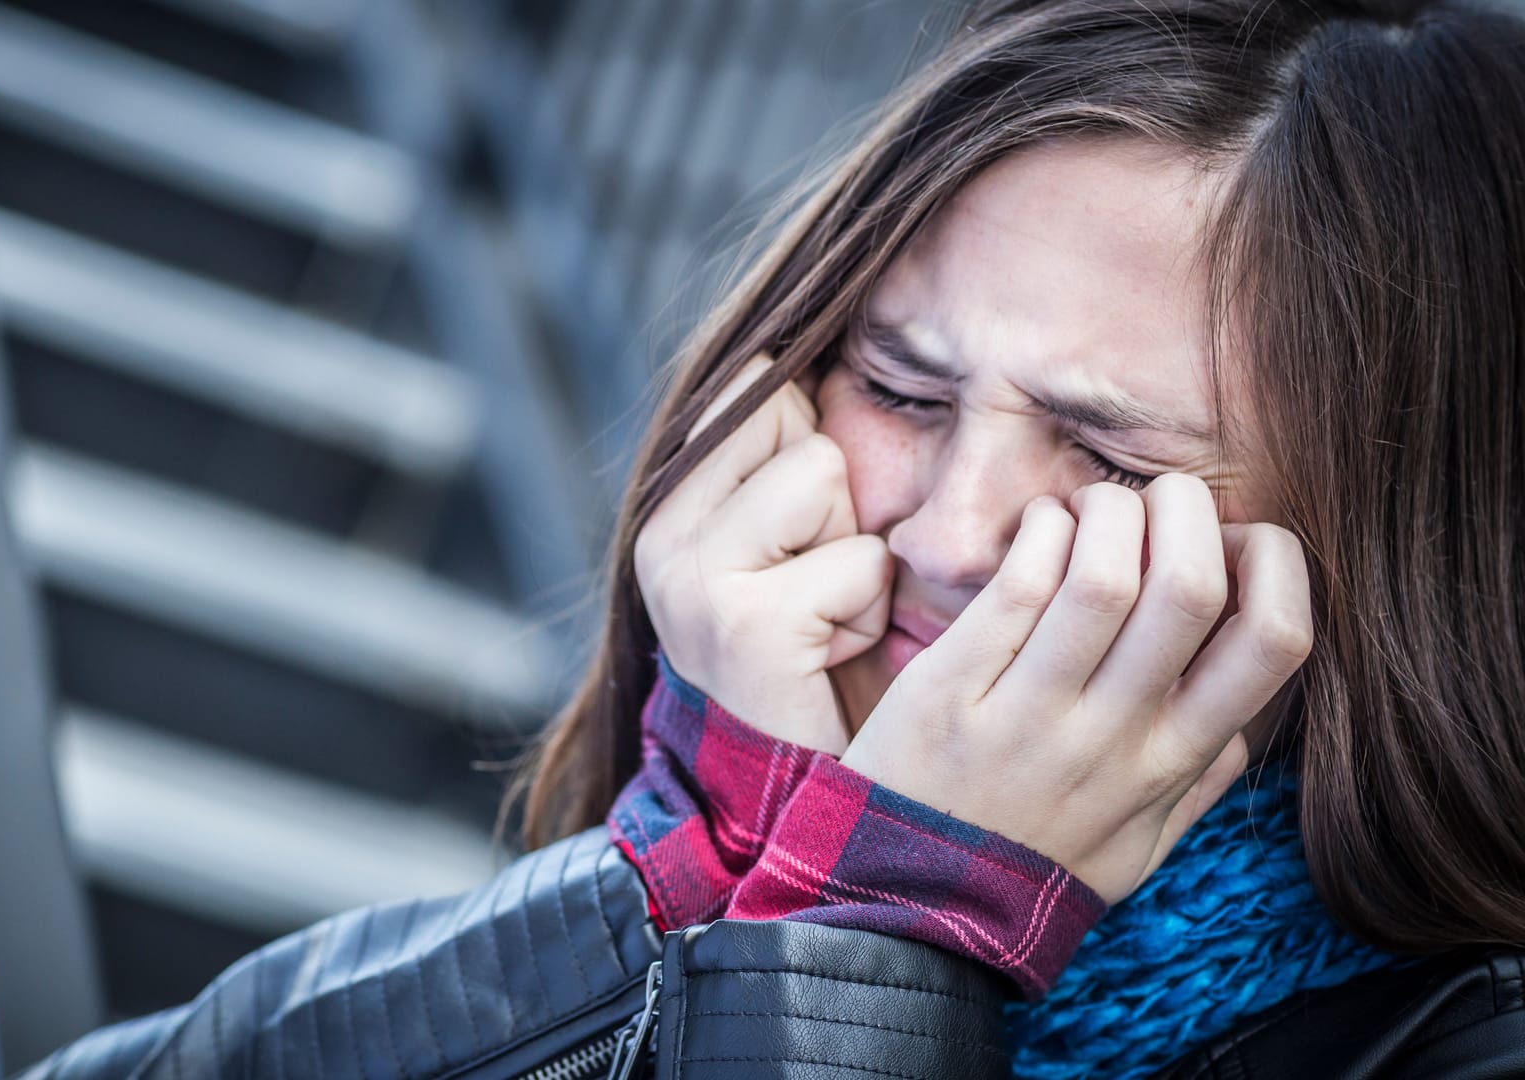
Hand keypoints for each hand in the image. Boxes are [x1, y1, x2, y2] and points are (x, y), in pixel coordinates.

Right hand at [634, 354, 891, 754]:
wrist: (786, 791)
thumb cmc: (806, 659)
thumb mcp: (783, 542)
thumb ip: (781, 457)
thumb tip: (813, 344)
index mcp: (664, 501)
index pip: (759, 390)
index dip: (814, 457)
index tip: (800, 541)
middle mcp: (660, 531)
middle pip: (802, 428)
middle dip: (838, 509)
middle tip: (815, 593)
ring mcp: (693, 575)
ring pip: (828, 476)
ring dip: (857, 558)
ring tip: (825, 623)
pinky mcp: (744, 623)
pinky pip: (858, 562)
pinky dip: (868, 614)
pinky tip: (829, 658)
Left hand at [838, 475, 1313, 902]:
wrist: (908, 909)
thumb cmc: (1029, 867)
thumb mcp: (1137, 848)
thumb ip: (1198, 786)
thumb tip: (1246, 724)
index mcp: (1171, 763)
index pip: (1274, 643)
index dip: (1275, 564)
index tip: (1237, 545)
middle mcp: (1112, 736)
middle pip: (1190, 586)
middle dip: (1189, 510)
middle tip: (1162, 500)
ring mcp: (1031, 713)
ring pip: (1103, 573)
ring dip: (1108, 510)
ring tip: (1093, 509)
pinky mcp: (951, 689)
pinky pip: (1015, 584)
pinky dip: (1041, 530)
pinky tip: (1039, 528)